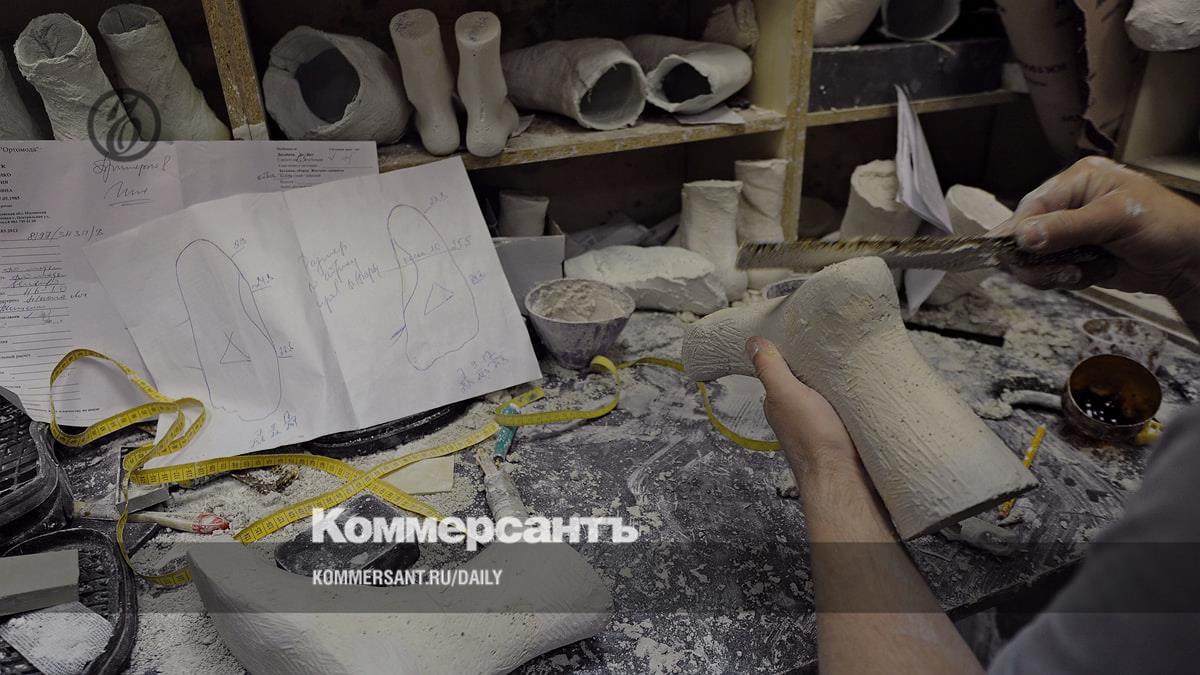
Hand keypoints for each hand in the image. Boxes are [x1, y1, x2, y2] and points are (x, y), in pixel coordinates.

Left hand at [745, 336, 860, 478]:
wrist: (845, 479)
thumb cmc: (815, 440)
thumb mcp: (788, 394)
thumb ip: (770, 369)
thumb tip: (752, 341)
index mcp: (778, 402)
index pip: (781, 368)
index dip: (792, 351)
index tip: (808, 332)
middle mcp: (795, 413)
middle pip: (804, 379)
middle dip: (817, 366)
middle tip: (836, 348)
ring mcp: (818, 423)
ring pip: (825, 393)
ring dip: (836, 382)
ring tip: (850, 365)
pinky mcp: (840, 431)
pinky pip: (842, 407)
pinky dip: (849, 398)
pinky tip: (859, 390)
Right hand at [993, 156, 1199, 299]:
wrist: (1188, 261)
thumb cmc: (1166, 225)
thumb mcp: (1116, 218)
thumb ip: (1068, 227)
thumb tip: (1024, 236)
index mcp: (1078, 181)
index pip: (1033, 204)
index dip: (1018, 230)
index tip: (1013, 253)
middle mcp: (1069, 205)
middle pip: (1026, 234)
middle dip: (1039, 257)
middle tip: (1062, 270)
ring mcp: (1070, 234)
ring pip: (1035, 258)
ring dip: (1054, 271)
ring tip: (1080, 272)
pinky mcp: (1074, 258)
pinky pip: (1051, 273)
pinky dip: (1068, 279)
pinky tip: (1093, 272)